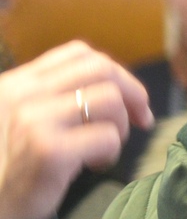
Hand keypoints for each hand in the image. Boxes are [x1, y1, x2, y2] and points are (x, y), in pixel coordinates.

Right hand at [0, 42, 151, 218]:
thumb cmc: (15, 163)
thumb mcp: (25, 117)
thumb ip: (56, 97)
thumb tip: (116, 89)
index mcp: (20, 82)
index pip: (79, 53)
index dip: (117, 73)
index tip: (131, 100)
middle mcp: (24, 94)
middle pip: (100, 69)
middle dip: (133, 93)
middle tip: (140, 120)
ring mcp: (35, 120)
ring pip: (109, 100)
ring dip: (120, 126)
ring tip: (103, 149)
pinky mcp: (49, 150)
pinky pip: (107, 137)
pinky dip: (112, 152)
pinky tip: (93, 165)